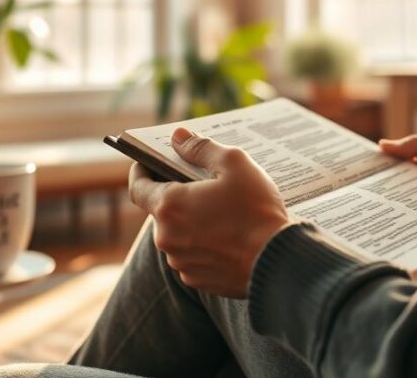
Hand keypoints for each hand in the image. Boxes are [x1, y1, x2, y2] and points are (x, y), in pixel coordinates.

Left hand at [128, 128, 290, 297]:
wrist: (279, 261)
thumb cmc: (257, 210)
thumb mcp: (234, 164)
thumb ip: (201, 148)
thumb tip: (178, 137)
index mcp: (169, 205)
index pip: (137, 187)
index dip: (141, 172)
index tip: (150, 164)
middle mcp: (167, 237)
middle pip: (162, 211)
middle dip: (179, 198)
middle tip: (204, 187)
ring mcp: (181, 261)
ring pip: (178, 235)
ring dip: (192, 223)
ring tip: (222, 214)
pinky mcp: (197, 279)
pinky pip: (193, 256)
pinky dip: (204, 246)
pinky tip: (228, 238)